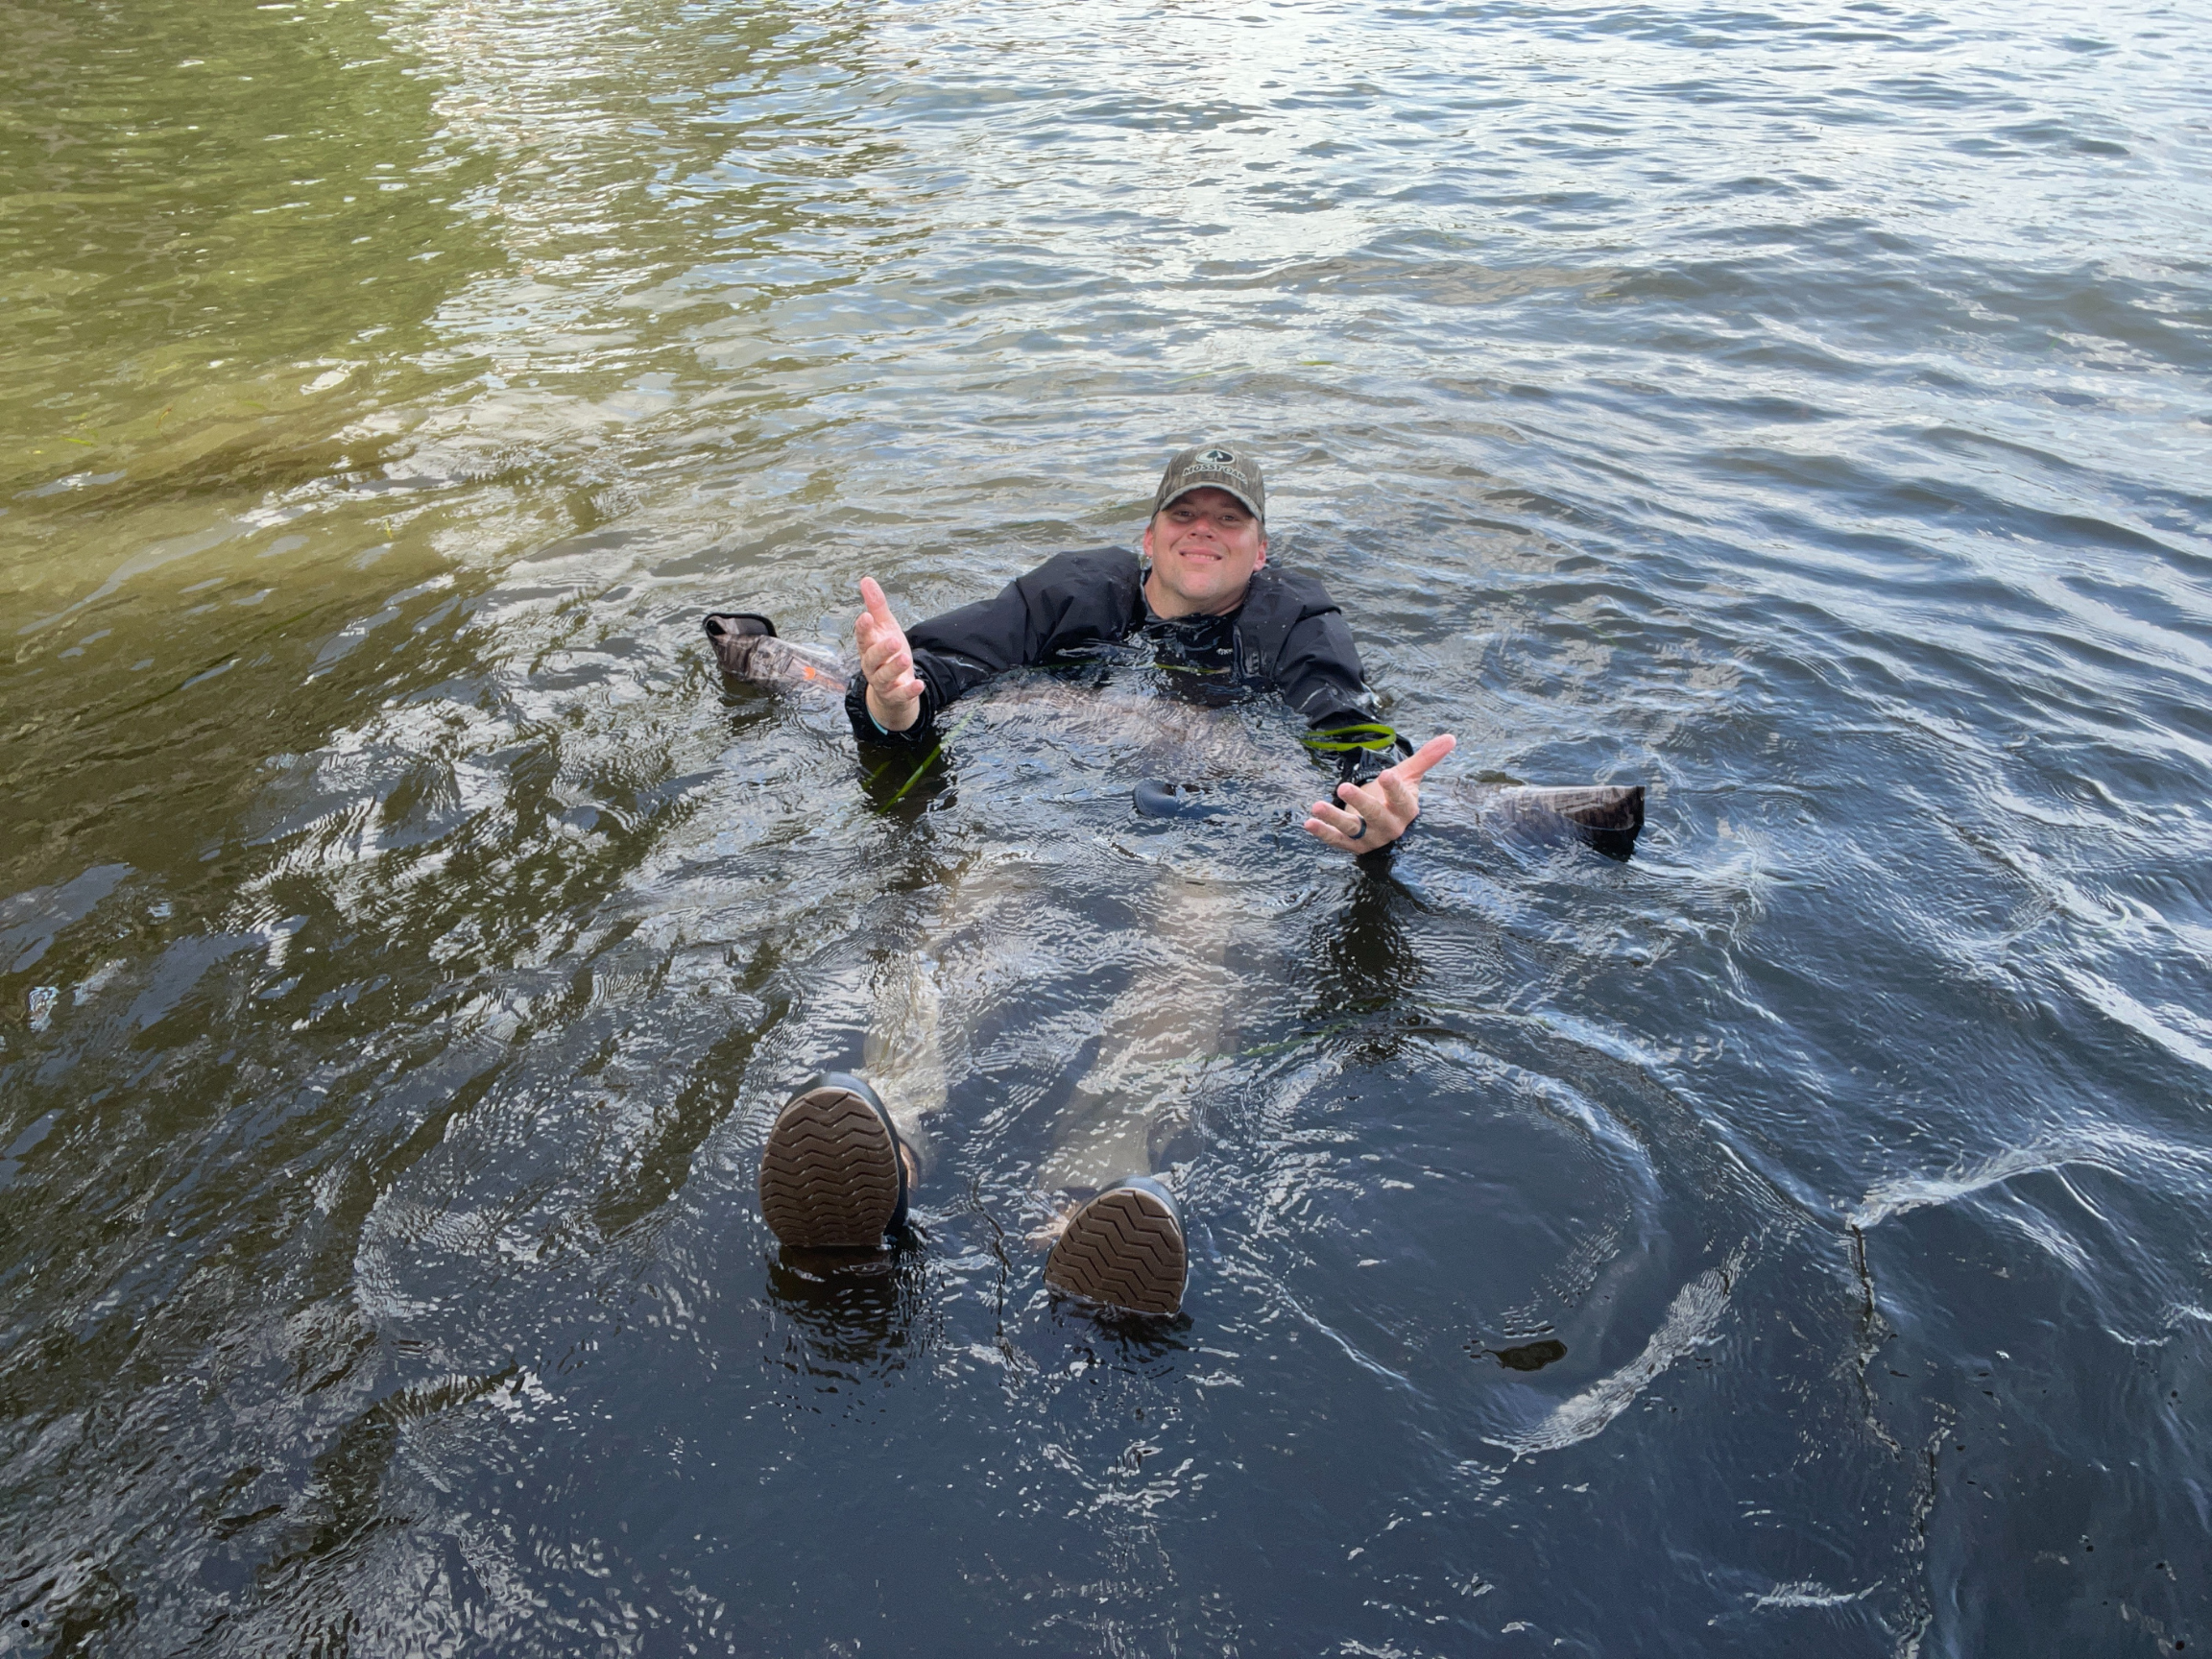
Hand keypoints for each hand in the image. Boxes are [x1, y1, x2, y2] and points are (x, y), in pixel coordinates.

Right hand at [854, 577, 923, 731]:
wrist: (892, 687)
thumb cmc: (887, 653)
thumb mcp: (885, 627)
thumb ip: (876, 606)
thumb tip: (866, 580)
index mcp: (868, 646)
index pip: (863, 637)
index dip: (863, 629)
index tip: (866, 617)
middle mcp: (871, 665)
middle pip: (872, 658)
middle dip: (882, 649)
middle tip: (894, 640)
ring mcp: (882, 682)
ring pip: (884, 676)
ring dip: (894, 668)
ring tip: (905, 658)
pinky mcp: (895, 695)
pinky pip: (900, 695)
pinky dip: (909, 691)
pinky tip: (919, 684)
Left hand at [1303, 733, 1456, 854]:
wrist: (1383, 818)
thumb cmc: (1395, 793)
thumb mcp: (1409, 774)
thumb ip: (1427, 758)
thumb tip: (1451, 738)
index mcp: (1406, 810)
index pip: (1402, 800)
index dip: (1395, 789)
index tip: (1386, 774)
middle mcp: (1389, 827)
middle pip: (1376, 816)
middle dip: (1361, 802)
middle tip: (1344, 786)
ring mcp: (1370, 838)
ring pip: (1351, 830)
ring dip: (1334, 818)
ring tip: (1317, 805)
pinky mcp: (1352, 845)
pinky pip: (1337, 841)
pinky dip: (1323, 833)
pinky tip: (1309, 822)